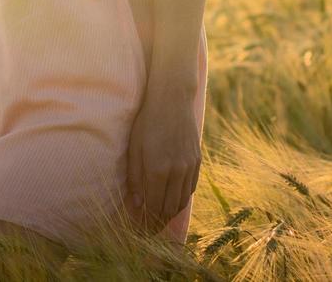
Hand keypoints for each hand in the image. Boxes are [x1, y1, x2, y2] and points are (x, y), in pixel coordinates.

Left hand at [125, 80, 201, 230]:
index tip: (138, 232)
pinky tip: (171, 202)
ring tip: (158, 221)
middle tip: (147, 232)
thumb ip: (135, 178)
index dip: (145, 224)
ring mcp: (189, 167)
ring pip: (181, 202)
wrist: (172, 99)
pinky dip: (181, 200)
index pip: (153, 209)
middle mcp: (176, 172)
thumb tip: (136, 205)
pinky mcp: (197, 161)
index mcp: (157, 170)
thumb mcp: (134, 148)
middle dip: (157, 225)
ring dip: (169, 215)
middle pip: (168, 210)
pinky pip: (190, 189)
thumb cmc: (147, 122)